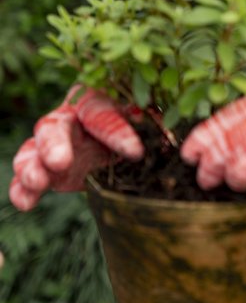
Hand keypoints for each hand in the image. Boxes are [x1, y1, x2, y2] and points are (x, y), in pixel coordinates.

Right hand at [9, 86, 143, 210]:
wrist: (129, 149)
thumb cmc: (142, 127)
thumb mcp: (152, 124)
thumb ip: (156, 128)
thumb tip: (168, 140)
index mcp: (96, 100)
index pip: (101, 111)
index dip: (117, 130)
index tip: (135, 151)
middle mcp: (69, 118)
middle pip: (54, 126)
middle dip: (54, 143)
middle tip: (61, 162)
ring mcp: (52, 144)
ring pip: (33, 151)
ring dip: (32, 167)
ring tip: (39, 182)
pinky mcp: (45, 170)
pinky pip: (26, 178)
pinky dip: (22, 189)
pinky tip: (26, 202)